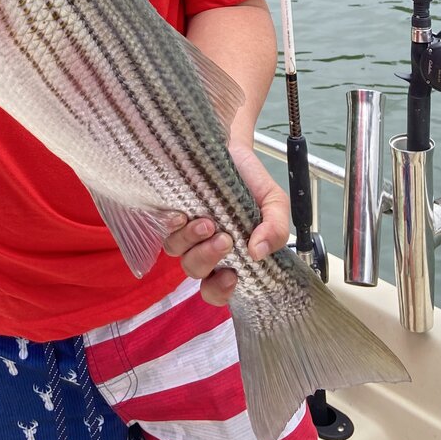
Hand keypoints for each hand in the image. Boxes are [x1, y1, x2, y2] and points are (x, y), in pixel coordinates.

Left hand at [163, 144, 289, 306]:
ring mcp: (186, 232)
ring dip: (192, 241)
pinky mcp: (172, 212)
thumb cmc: (252, 182)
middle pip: (196, 271)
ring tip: (207, 223)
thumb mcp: (274, 203)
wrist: (233, 149)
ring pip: (178, 252)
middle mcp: (204, 249)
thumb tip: (259, 252)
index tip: (231, 277)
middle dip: (208, 259)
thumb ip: (276, 228)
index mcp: (230, 257)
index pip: (218, 290)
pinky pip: (164, 228)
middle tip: (225, 239)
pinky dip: (172, 225)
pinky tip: (181, 215)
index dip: (220, 291)